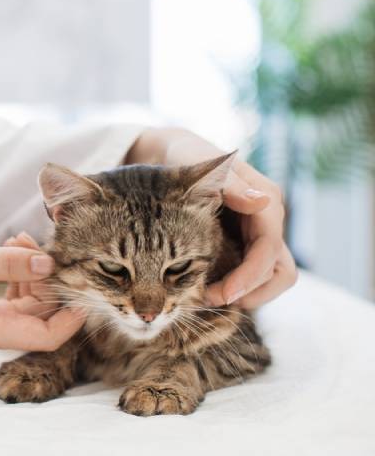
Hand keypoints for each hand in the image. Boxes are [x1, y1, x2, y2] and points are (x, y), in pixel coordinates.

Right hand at [0, 241, 84, 349]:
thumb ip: (7, 263)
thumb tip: (48, 261)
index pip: (48, 336)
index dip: (72, 315)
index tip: (83, 283)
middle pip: (41, 317)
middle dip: (50, 281)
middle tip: (40, 243)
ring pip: (26, 303)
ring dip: (30, 273)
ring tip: (19, 239)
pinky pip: (8, 296)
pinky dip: (14, 273)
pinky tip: (8, 247)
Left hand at [125, 128, 297, 307]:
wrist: (177, 156)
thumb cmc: (188, 160)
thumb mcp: (203, 168)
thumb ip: (231, 185)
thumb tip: (261, 202)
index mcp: (265, 201)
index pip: (268, 250)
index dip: (249, 277)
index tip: (223, 295)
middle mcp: (268, 220)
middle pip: (279, 271)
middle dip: (249, 291)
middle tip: (209, 299)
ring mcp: (259, 234)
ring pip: (272, 277)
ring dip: (246, 294)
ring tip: (208, 297)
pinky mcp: (246, 244)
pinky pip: (253, 275)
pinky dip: (236, 287)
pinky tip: (206, 289)